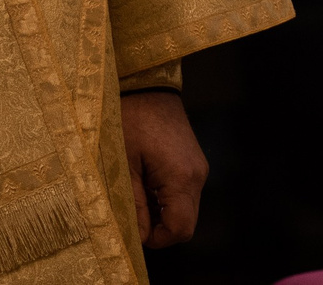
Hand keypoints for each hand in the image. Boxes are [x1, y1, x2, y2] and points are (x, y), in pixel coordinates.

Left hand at [122, 90, 207, 247]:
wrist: (147, 84)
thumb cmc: (130, 120)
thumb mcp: (124, 166)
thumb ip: (134, 205)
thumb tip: (138, 237)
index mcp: (181, 177)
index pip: (181, 229)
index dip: (157, 238)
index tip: (134, 227)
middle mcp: (197, 175)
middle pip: (186, 223)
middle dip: (159, 227)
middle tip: (131, 211)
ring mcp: (198, 168)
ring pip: (185, 209)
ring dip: (162, 212)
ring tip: (136, 192)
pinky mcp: (194, 162)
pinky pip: (184, 193)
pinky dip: (166, 199)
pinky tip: (145, 181)